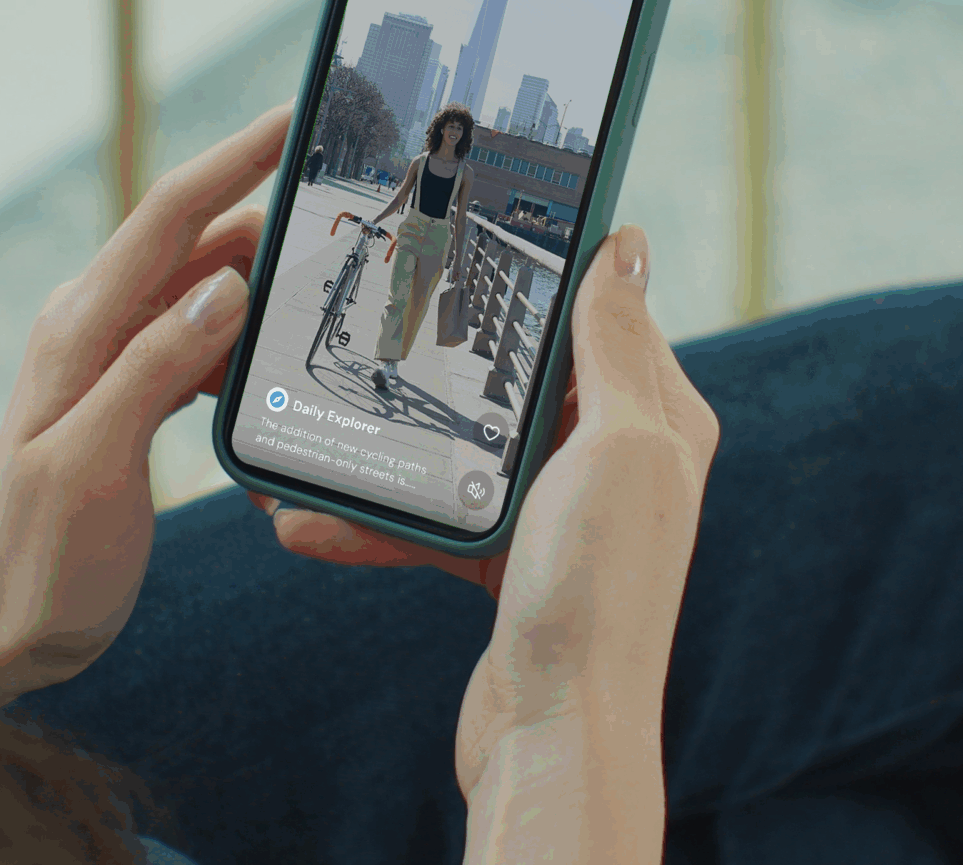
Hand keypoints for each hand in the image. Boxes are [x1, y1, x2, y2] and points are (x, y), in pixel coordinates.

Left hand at [0, 104, 288, 702]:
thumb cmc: (37, 558)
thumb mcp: (91, 466)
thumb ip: (150, 371)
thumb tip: (224, 287)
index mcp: (83, 327)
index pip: (170, 216)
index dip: (237, 158)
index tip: (298, 116)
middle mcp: (96, 326)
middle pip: (197, 239)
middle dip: (270, 203)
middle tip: (352, 189)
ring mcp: (113, 359)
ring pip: (206, 289)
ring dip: (266, 272)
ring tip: (342, 263)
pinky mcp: (131, 397)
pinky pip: (201, 340)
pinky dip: (249, 333)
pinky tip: (291, 351)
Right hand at [250, 226, 718, 827]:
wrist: (557, 736)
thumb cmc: (602, 590)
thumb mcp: (619, 445)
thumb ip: (613, 346)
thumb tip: (627, 244)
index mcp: (655, 418)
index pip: (600, 312)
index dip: (543, 269)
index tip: (469, 226)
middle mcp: (612, 460)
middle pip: (514, 376)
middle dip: (439, 357)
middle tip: (374, 316)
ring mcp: (557, 517)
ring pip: (458, 450)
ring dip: (384, 447)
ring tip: (314, 426)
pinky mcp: (504, 569)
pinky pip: (428, 523)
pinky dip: (373, 521)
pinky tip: (306, 520)